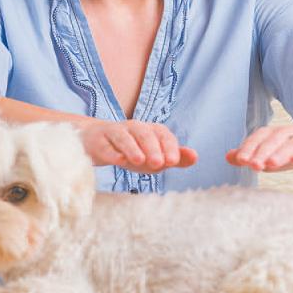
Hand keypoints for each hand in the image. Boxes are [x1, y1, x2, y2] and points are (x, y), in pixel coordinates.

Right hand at [80, 120, 197, 172]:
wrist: (97, 142)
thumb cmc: (131, 151)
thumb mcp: (154, 156)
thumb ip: (175, 157)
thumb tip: (195, 157)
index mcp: (150, 130)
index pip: (163, 134)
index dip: (169, 147)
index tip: (173, 161)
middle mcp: (133, 128)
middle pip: (144, 134)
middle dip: (152, 148)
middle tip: (159, 164)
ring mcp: (114, 132)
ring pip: (124, 137)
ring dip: (132, 148)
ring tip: (139, 161)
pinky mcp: (98, 141)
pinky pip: (105, 146)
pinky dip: (112, 152)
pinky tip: (118, 160)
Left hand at [226, 124, 292, 171]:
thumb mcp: (274, 150)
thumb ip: (251, 154)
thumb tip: (228, 157)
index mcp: (276, 133)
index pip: (260, 137)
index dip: (250, 147)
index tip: (239, 159)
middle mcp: (290, 134)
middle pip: (274, 140)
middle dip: (262, 152)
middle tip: (251, 164)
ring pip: (292, 144)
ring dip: (280, 153)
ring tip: (269, 164)